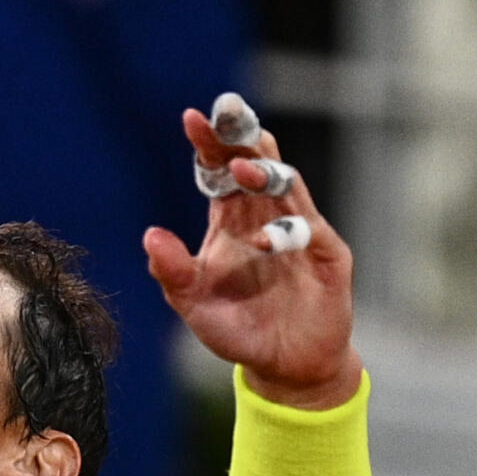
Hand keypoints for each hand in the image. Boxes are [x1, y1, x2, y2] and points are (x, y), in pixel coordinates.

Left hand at [143, 107, 360, 408]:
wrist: (284, 365)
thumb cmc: (238, 328)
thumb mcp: (193, 303)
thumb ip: (172, 271)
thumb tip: (150, 235)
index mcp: (230, 221)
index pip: (218, 172)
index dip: (208, 146)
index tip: (191, 119)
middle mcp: (265, 217)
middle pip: (255, 165)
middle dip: (242, 138)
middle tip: (228, 110)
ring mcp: (299, 232)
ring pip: (285, 188)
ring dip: (266, 176)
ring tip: (243, 167)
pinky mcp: (326, 256)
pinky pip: (308, 233)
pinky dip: (286, 231)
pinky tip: (263, 240)